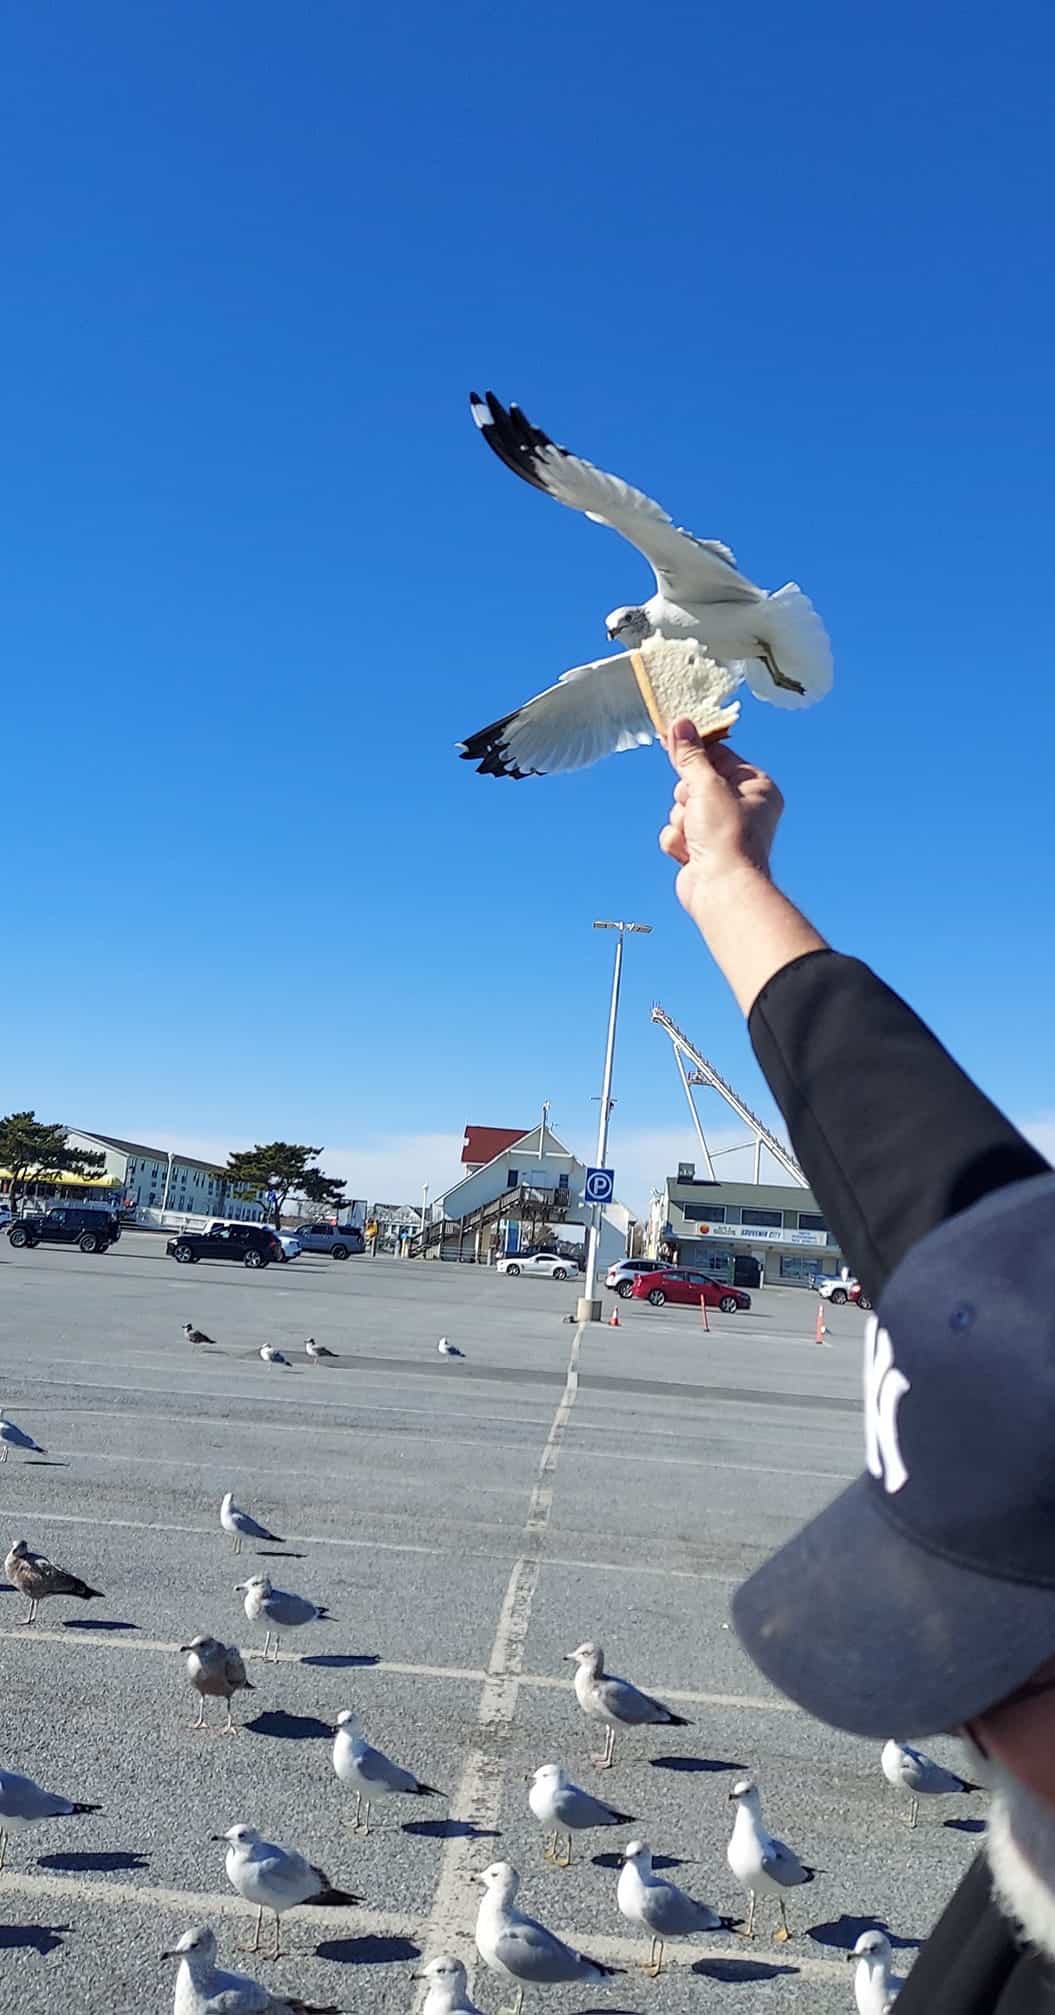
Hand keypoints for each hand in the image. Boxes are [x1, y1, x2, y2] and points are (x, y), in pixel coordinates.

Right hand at [659, 718, 783, 917]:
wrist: (722, 890)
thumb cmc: (728, 836)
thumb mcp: (707, 786)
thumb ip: (691, 756)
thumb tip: (680, 724)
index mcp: (755, 787)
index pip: (720, 756)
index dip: (696, 751)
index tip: (673, 738)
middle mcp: (742, 807)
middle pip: (694, 782)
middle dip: (687, 796)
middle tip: (696, 807)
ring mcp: (721, 830)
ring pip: (681, 809)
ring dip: (680, 821)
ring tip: (696, 836)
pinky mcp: (702, 851)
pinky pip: (676, 833)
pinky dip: (677, 842)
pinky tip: (690, 854)